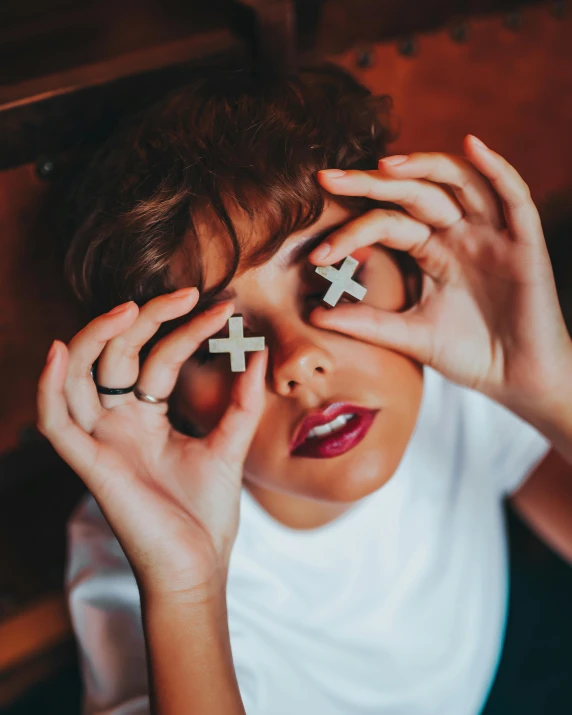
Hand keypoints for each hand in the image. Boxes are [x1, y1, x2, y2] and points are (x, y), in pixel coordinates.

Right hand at [37, 289, 267, 600]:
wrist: (199, 567)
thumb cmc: (207, 513)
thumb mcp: (229, 445)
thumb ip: (241, 401)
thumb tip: (260, 352)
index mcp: (147, 419)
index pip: (157, 359)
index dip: (185, 331)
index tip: (223, 308)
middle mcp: (119, 424)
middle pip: (115, 356)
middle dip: (145, 320)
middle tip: (187, 293)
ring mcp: (101, 442)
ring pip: (79, 377)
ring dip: (95, 338)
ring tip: (129, 307)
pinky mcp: (89, 465)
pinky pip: (56, 422)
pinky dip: (49, 386)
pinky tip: (61, 349)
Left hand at [309, 134, 571, 413]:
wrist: (515, 378)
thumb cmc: (467, 353)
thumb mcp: (409, 335)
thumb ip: (367, 322)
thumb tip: (314, 314)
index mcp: (429, 250)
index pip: (385, 223)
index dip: (351, 230)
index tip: (316, 253)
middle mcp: (457, 233)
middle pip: (413, 193)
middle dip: (372, 183)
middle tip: (328, 178)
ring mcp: (490, 233)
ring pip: (459, 183)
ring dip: (425, 167)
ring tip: (385, 164)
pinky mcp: (523, 241)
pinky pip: (512, 196)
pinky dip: (496, 168)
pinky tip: (472, 145)